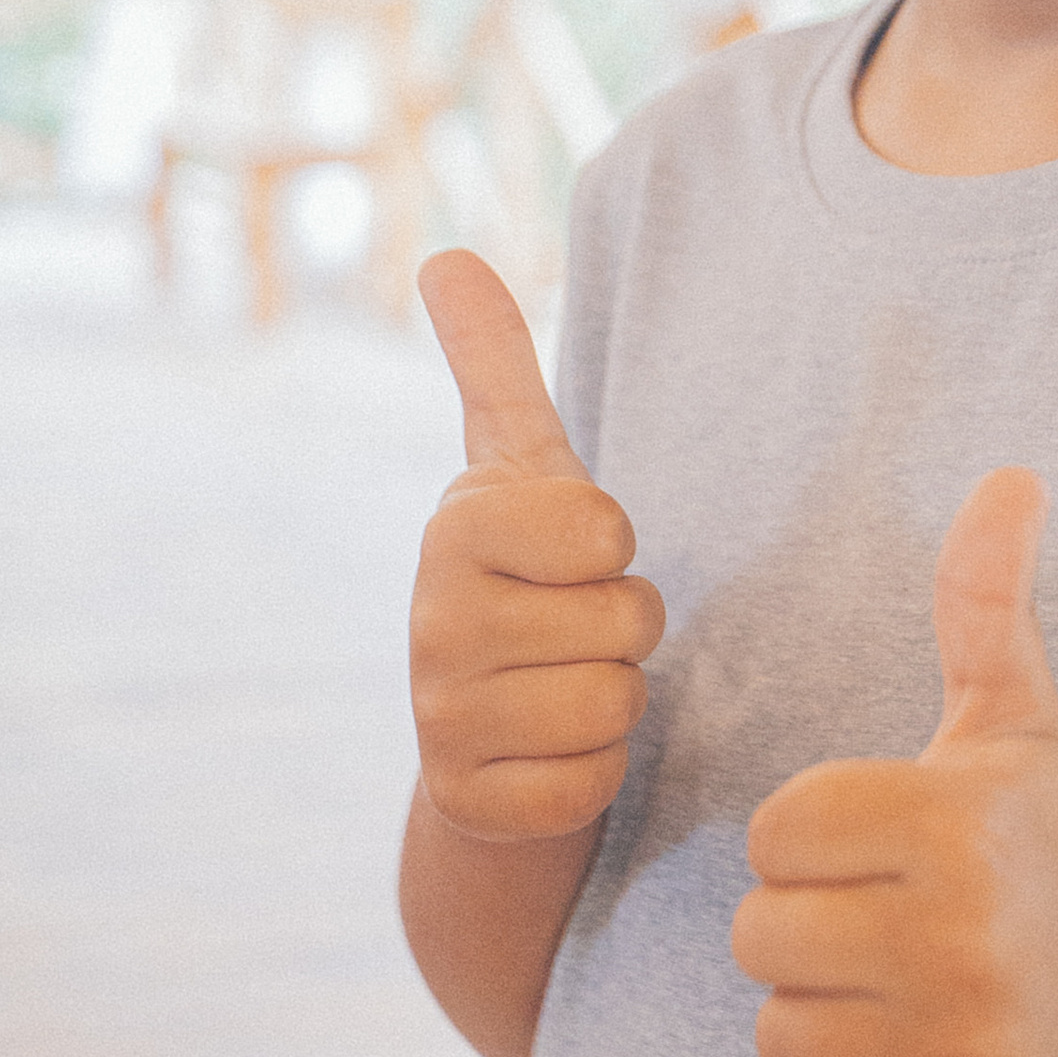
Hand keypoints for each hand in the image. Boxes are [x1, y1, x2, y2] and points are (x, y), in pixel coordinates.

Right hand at [412, 250, 662, 842]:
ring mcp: (441, 718)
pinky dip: (590, 773)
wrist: (480, 730)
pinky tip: (548, 753)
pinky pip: (589, 784)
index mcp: (454, 530)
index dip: (615, 549)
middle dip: (623, 629)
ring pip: (615, 703)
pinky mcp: (469, 801)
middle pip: (626, 621)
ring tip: (562, 683)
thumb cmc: (523, 578)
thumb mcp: (519, 470)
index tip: (572, 558)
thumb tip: (445, 255)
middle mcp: (432, 623)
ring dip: (613, 700)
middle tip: (570, 630)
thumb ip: (493, 364)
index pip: (607, 532)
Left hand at [733, 471, 1057, 1056]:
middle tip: (882, 923)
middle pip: (760, 939)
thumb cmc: (1038, 842)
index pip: (774, 835)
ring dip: (819, 1016)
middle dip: (804, 928)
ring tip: (896, 991)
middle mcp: (970, 944)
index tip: (878, 845)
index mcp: (961, 826)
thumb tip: (1012, 473)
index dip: (808, 838)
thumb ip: (984, 598)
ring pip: (779, 1039)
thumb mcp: (1016, 720)